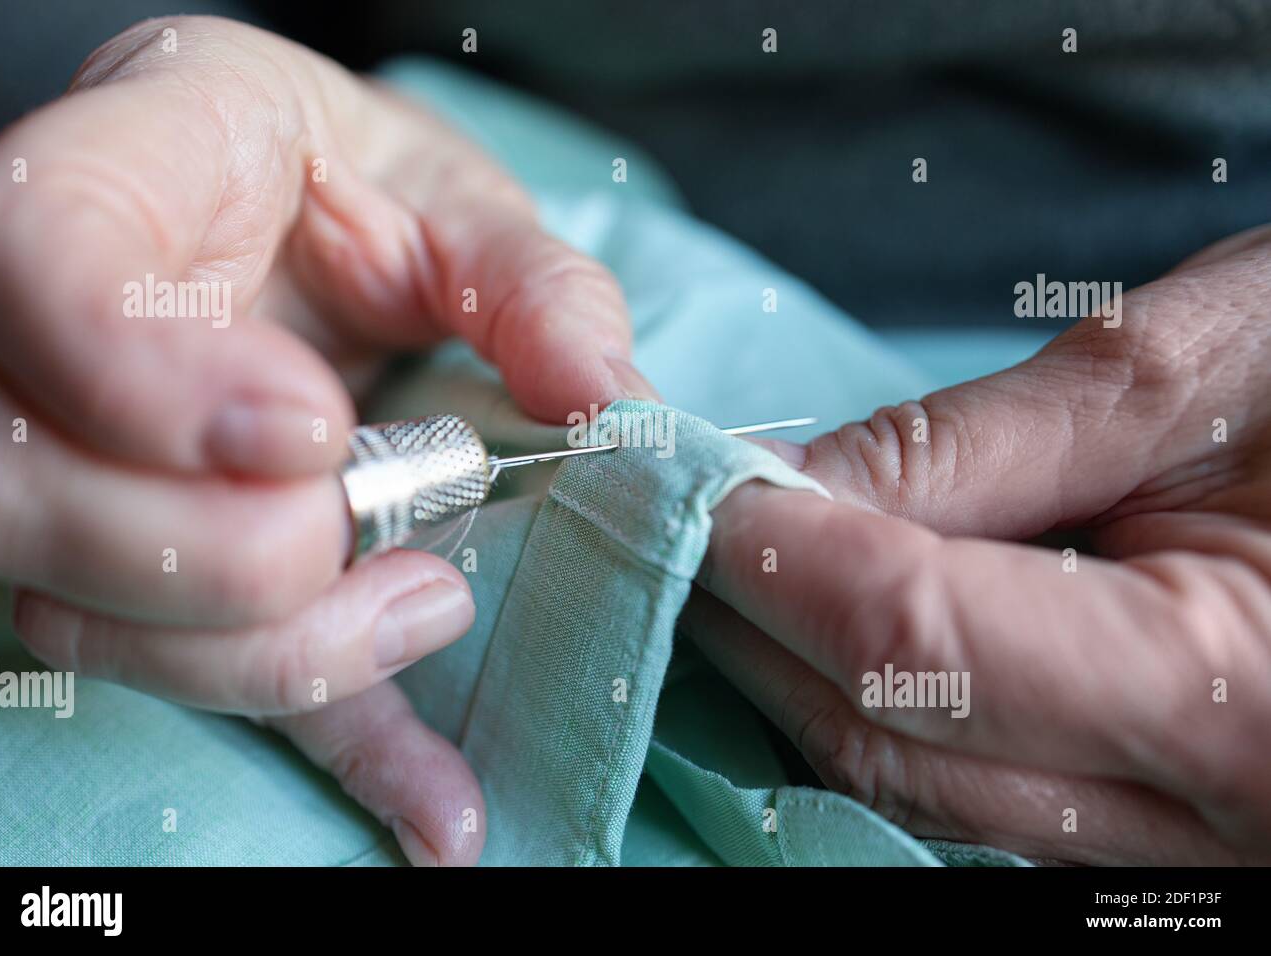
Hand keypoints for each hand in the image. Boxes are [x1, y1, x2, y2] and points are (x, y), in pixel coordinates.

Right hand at [0, 16, 650, 863]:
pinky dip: (326, 747)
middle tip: (361, 527)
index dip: (143, 375)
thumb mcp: (452, 202)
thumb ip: (527, 283)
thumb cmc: (359, 188)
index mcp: (106, 189)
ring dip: (259, 651)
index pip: (25, 264)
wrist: (305, 224)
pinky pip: (199, 679)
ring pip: (76, 607)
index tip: (311, 430)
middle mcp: (32, 341)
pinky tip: (438, 808)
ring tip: (428, 603)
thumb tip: (603, 399)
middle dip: (211, 553)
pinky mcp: (143, 574)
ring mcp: (62, 469)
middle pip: (16, 486)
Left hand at [684, 226, 1270, 864]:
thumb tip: (788, 486)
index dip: (767, 550)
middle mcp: (1205, 823)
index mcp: (1240, 699)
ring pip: (905, 783)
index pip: (910, 637)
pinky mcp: (1148, 833)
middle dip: (750, 617)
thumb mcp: (1190, 378)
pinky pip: (961, 792)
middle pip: (882, 736)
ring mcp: (1175, 851)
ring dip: (793, 668)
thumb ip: (971, 448)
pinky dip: (871, 703)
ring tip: (731, 554)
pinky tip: (826, 619)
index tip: (662, 474)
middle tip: (665, 509)